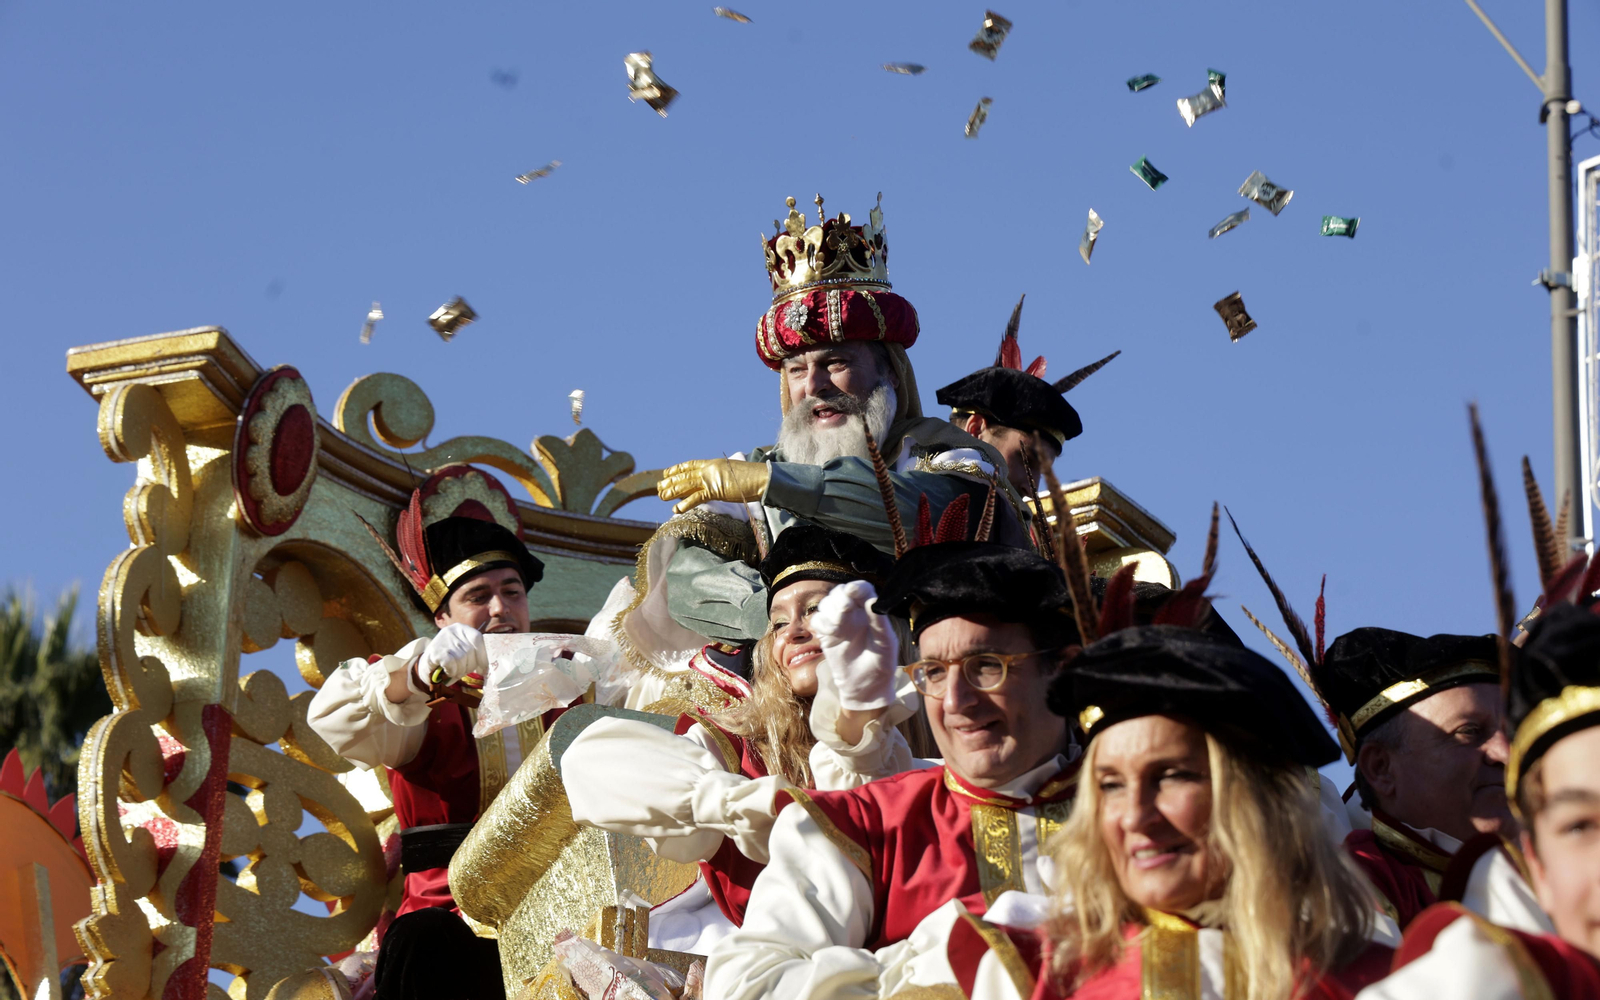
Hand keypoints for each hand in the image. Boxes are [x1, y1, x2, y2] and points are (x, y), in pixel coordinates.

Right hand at [418, 623, 487, 684]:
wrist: (425, 666)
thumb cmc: (448, 659)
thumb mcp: (462, 650)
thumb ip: (475, 653)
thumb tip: (487, 666)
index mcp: (462, 628)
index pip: (478, 639)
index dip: (483, 656)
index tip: (483, 668)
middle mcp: (452, 630)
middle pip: (470, 651)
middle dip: (469, 666)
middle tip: (461, 671)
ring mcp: (443, 639)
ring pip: (462, 659)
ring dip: (459, 671)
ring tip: (454, 671)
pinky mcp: (435, 651)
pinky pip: (451, 664)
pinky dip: (452, 671)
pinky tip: (447, 671)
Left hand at [656, 459, 770, 514]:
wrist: (762, 478)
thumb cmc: (751, 478)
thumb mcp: (731, 474)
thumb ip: (720, 477)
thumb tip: (715, 484)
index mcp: (713, 463)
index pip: (690, 465)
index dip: (676, 469)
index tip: (666, 472)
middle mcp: (709, 469)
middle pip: (685, 475)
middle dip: (670, 481)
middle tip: (658, 487)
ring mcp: (712, 478)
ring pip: (687, 485)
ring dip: (673, 491)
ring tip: (661, 496)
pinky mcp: (716, 490)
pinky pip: (697, 498)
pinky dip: (685, 504)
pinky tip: (676, 509)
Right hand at [812, 581, 898, 710]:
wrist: (866, 688)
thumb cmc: (881, 665)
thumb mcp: (886, 645)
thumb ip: (880, 623)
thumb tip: (872, 602)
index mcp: (870, 612)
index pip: (862, 590)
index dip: (856, 587)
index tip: (853, 591)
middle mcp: (854, 614)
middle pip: (840, 592)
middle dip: (840, 598)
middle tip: (846, 609)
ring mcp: (838, 624)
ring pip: (827, 604)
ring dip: (830, 610)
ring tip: (839, 626)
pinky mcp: (826, 635)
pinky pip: (817, 620)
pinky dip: (821, 622)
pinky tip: (830, 632)